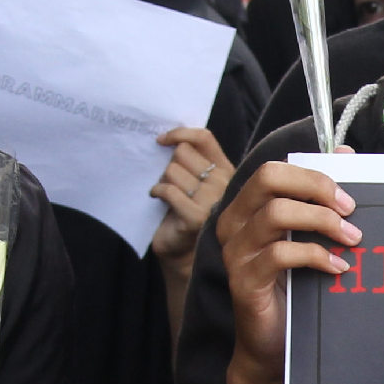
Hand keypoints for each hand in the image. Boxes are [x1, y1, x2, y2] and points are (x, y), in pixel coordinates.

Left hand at [148, 127, 233, 268]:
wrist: (182, 251)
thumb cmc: (184, 211)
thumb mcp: (192, 180)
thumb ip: (189, 158)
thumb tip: (167, 137)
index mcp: (226, 169)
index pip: (203, 137)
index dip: (180, 133)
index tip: (161, 140)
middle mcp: (224, 183)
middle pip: (183, 152)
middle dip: (168, 164)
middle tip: (168, 181)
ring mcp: (212, 201)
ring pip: (173, 170)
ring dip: (161, 179)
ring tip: (165, 193)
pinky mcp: (196, 217)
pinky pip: (168, 190)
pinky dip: (157, 191)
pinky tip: (157, 198)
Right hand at [213, 156, 361, 383]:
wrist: (272, 345)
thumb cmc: (293, 288)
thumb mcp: (308, 237)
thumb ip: (320, 196)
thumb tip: (344, 151)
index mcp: (246, 209)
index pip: (272, 171)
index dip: (312, 176)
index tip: (347, 196)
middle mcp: (234, 225)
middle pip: (268, 180)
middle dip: (315, 188)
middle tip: (350, 210)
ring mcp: (235, 253)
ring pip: (276, 214)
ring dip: (322, 223)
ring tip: (352, 240)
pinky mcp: (244, 281)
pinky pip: (280, 255)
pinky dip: (315, 256)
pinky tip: (338, 268)